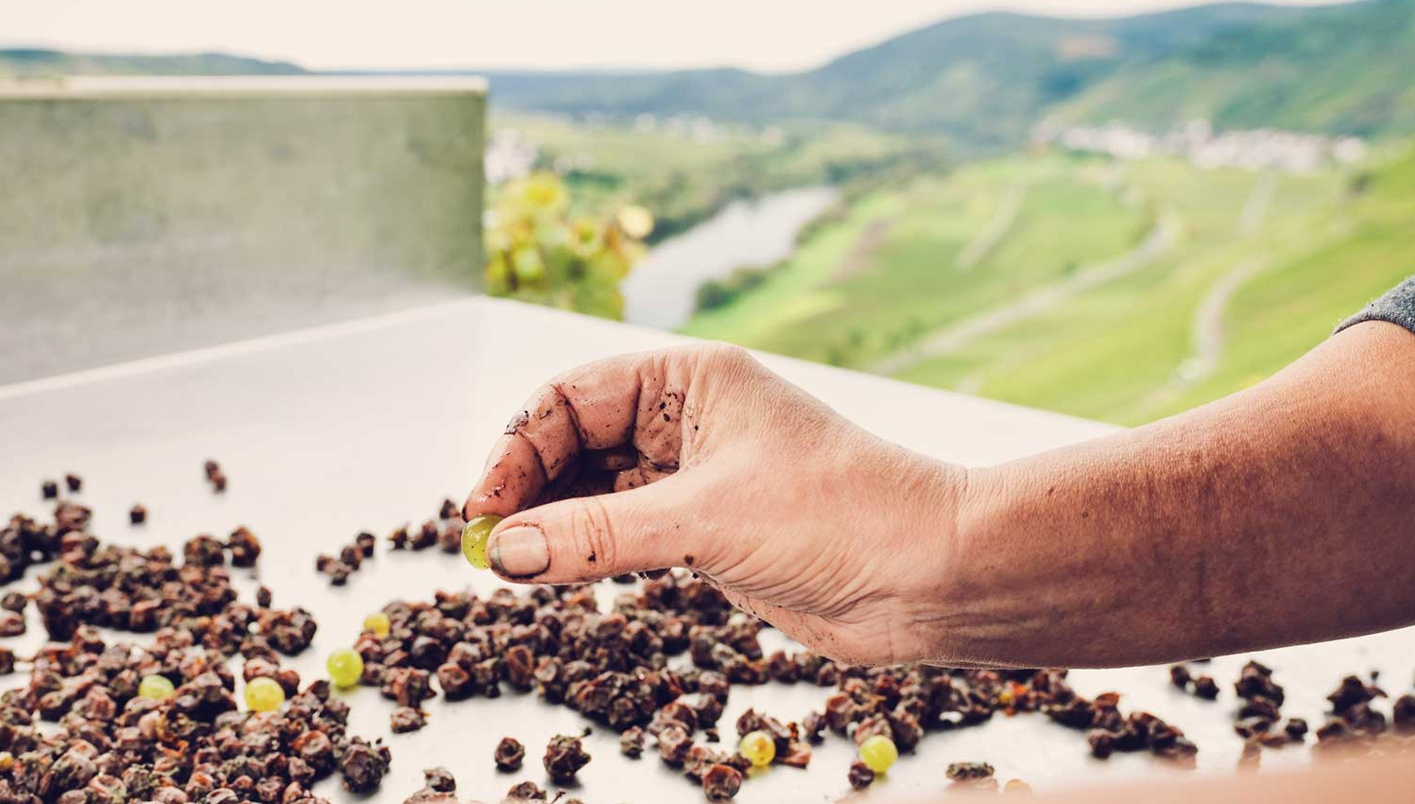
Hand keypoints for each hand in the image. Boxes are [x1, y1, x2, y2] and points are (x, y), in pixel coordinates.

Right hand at [462, 343, 965, 665]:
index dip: (518, 448)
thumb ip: (597, 535)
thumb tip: (503, 551)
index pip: (572, 398)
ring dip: (551, 525)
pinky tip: (557, 575)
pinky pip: (623, 534)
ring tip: (512, 566)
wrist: (933, 577)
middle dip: (527, 488)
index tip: (481, 506)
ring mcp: (696, 477)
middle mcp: (689, 420)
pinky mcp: (708, 532)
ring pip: (594, 492)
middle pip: (573, 442)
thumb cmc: (843, 516)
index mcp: (692, 380)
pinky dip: (586, 553)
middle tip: (486, 542)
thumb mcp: (705, 519)